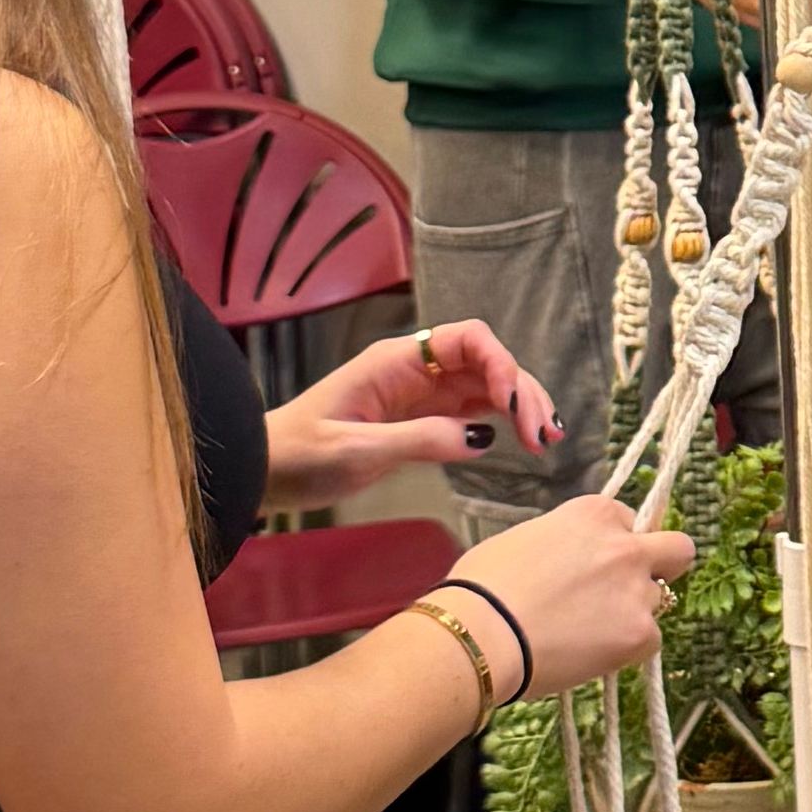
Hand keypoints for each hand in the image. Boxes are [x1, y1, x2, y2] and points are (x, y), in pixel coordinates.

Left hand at [264, 315, 561, 500]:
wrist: (264, 471)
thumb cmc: (300, 455)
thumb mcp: (358, 450)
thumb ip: (420, 440)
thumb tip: (484, 438)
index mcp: (396, 361)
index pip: (467, 340)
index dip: (501, 364)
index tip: (513, 405)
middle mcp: (416, 370)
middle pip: (487, 363)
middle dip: (522, 391)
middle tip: (544, 436)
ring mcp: (422, 395)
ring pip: (487, 387)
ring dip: (521, 407)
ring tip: (547, 439)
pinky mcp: (422, 420)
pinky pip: (473, 412)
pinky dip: (503, 423)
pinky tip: (523, 440)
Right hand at [450, 490, 694, 693]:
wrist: (482, 633)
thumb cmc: (483, 587)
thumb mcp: (523, 540)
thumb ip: (563, 545)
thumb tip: (568, 562)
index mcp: (594, 514)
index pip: (628, 520)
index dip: (614, 542)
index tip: (597, 563)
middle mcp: (625, 545)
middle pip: (677, 549)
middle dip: (664, 565)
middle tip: (634, 588)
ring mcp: (637, 589)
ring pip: (660, 600)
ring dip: (635, 612)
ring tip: (593, 633)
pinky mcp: (640, 633)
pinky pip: (650, 640)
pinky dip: (628, 649)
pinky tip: (593, 655)